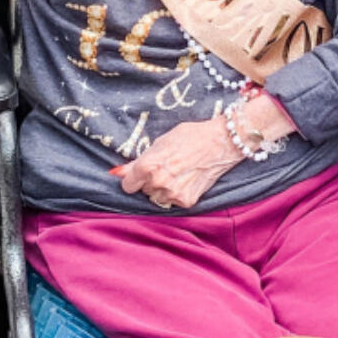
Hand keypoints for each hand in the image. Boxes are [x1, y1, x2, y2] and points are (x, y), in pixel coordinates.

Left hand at [113, 117, 241, 210]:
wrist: (220, 142)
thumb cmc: (190, 136)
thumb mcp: (160, 143)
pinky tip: (187, 179)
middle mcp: (158, 182)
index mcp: (147, 166)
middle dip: (150, 181)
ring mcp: (172, 194)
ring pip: (158, 198)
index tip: (140, 175)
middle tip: (166, 167)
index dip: (133, 179)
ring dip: (163, 189)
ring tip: (178, 173)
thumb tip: (117, 173)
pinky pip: (173, 201)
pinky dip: (178, 193)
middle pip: (144, 190)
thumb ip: (138, 161)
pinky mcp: (186, 201)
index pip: (128, 185)